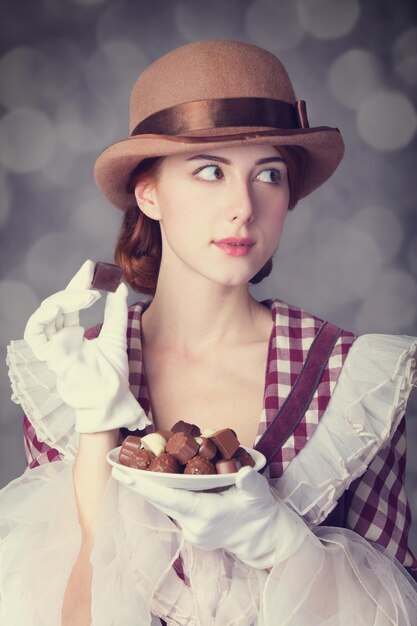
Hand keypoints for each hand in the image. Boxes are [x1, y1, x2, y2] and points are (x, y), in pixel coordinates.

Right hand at [23, 260, 150, 432]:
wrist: (110, 398)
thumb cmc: (112, 374)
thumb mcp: (117, 336)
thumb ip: (116, 313)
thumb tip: (120, 288)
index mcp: (74, 334)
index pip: (71, 303)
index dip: (79, 283)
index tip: (92, 267)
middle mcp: (60, 338)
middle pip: (58, 303)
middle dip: (74, 285)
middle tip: (92, 274)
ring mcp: (53, 346)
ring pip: (46, 313)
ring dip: (63, 299)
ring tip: (87, 295)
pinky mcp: (49, 355)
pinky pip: (35, 333)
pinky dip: (42, 316)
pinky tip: (60, 305)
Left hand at [112, 465, 308, 568]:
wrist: (263, 538)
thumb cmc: (260, 512)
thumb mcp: (259, 494)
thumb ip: (250, 483)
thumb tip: (243, 474)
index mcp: (207, 515)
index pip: (169, 498)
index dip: (145, 486)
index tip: (123, 475)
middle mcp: (194, 527)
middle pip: (160, 502)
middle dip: (138, 485)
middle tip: (116, 467)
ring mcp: (191, 532)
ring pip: (165, 506)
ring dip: (149, 489)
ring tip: (130, 470)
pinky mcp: (192, 532)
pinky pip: (173, 510)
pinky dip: (163, 495)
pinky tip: (155, 481)